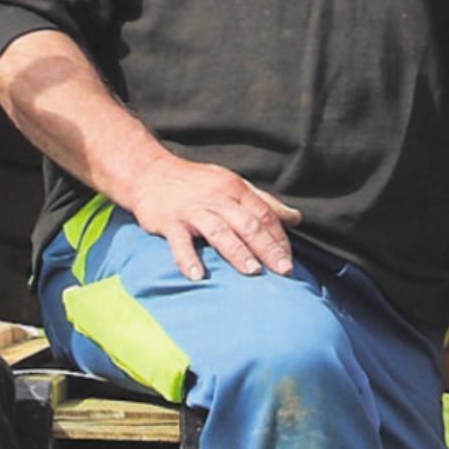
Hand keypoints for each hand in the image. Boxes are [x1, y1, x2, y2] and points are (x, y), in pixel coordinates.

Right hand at [126, 153, 301, 281]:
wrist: (151, 173)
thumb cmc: (198, 184)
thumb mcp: (233, 186)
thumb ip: (264, 203)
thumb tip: (297, 218)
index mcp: (235, 188)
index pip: (263, 214)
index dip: (279, 237)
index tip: (290, 260)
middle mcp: (216, 197)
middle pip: (247, 224)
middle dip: (267, 248)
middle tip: (284, 271)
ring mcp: (192, 209)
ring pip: (219, 230)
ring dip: (236, 251)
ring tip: (252, 271)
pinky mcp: (169, 221)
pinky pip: (179, 241)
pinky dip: (187, 258)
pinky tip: (197, 275)